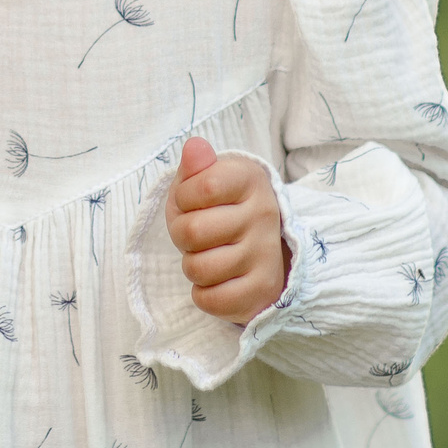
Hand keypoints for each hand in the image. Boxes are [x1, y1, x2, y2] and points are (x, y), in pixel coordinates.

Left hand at [164, 135, 290, 324]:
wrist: (262, 250)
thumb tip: (194, 148)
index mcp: (251, 180)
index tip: (192, 202)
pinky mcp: (262, 291)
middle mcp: (265, 215)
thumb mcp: (206, 180)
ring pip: (197, 268)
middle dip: (181, 235)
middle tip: (197, 235)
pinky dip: (203, 293)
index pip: (203, 186)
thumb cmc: (220, 210)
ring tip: (209, 256)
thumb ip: (196, 165)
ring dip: (192, 265)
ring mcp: (266, 255)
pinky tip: (218, 280)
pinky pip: (209, 299)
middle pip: (191, 231)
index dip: (183, 198)